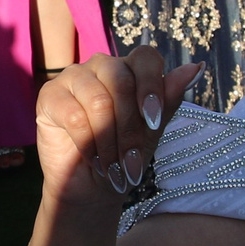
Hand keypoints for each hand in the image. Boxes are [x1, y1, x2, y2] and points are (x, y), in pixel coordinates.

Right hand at [33, 48, 204, 203]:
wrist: (92, 188)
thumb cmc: (123, 157)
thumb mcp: (151, 133)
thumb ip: (167, 100)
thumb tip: (195, 68)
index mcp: (130, 69)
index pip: (146, 58)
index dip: (152, 86)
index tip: (154, 121)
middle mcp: (101, 66)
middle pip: (122, 81)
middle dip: (130, 127)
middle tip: (132, 162)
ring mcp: (73, 77)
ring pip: (98, 100)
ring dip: (109, 141)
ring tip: (113, 166)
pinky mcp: (49, 96)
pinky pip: (73, 114)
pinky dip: (87, 143)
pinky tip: (93, 160)